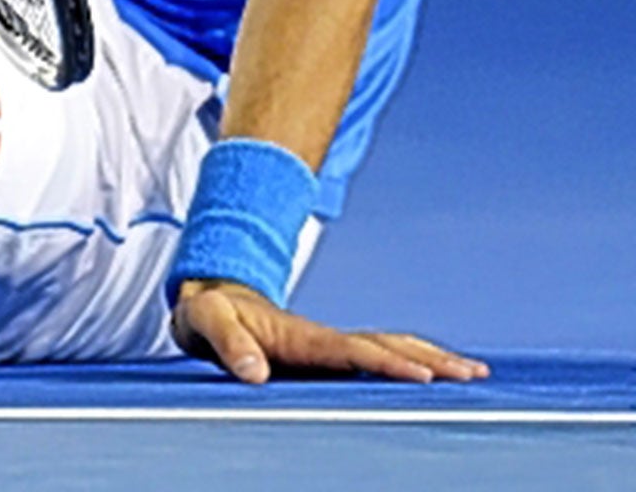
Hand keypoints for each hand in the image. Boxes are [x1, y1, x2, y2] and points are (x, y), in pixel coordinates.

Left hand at [171, 279, 489, 385]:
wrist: (211, 302)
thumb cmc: (209, 314)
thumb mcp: (205, 321)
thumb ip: (229, 345)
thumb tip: (254, 374)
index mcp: (300, 336)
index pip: (351, 350)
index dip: (385, 362)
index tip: (421, 376)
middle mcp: (325, 339)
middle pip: (387, 346)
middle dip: (430, 358)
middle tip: (472, 374)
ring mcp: (332, 347)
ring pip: (392, 348)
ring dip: (433, 358)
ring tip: (474, 373)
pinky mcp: (332, 358)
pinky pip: (381, 359)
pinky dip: (415, 363)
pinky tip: (441, 377)